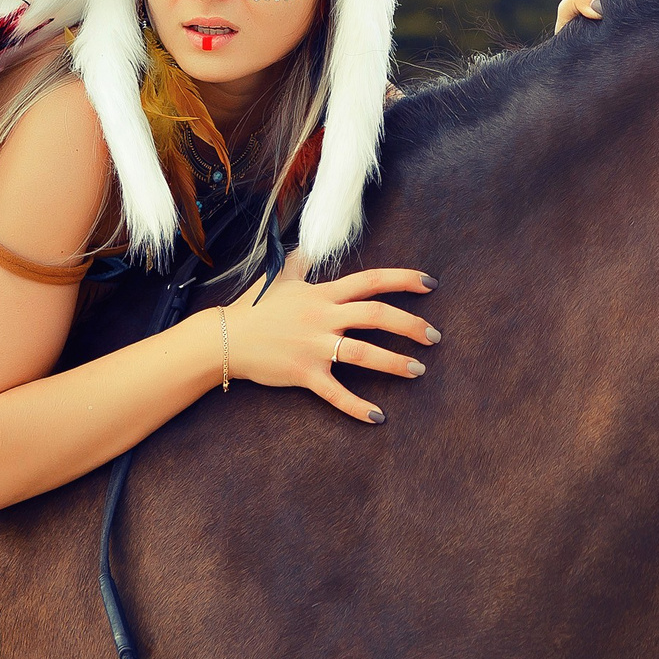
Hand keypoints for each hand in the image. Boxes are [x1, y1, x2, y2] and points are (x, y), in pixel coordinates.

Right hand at [214, 251, 437, 422]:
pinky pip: (336, 393)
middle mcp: (323, 317)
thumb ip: (303, 260)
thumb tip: (313, 242)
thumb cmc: (255, 309)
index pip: (372, 280)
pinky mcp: (304, 374)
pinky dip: (358, 407)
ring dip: (395, 363)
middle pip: (377, 315)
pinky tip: (378, 416)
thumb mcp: (281, 278)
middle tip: (434, 336)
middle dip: (411, 325)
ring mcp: (314, 347)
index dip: (404, 280)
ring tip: (418, 370)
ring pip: (363, 352)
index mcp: (323, 294)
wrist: (224, 339)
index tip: (430, 284)